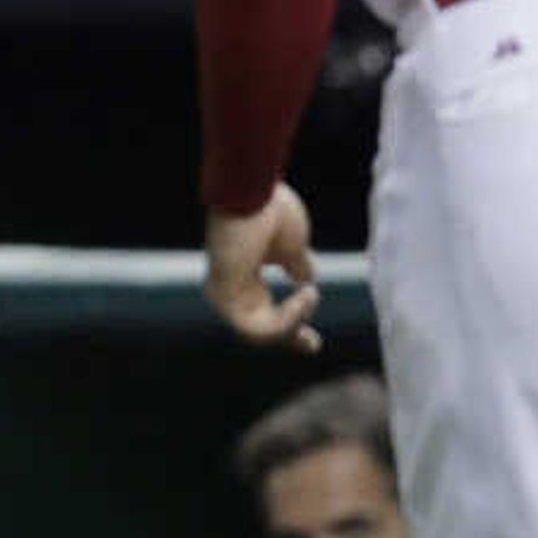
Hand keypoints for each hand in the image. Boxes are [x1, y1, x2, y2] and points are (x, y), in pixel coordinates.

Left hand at [203, 182, 322, 350]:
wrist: (251, 193)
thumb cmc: (268, 210)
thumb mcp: (292, 244)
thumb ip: (296, 264)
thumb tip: (308, 280)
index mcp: (243, 274)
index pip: (264, 312)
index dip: (291, 325)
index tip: (314, 341)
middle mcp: (230, 287)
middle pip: (259, 329)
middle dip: (289, 337)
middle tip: (314, 344)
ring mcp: (224, 294)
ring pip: (261, 333)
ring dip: (293, 321)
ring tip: (309, 296)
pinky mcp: (225, 299)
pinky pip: (259, 328)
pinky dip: (288, 318)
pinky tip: (304, 295)